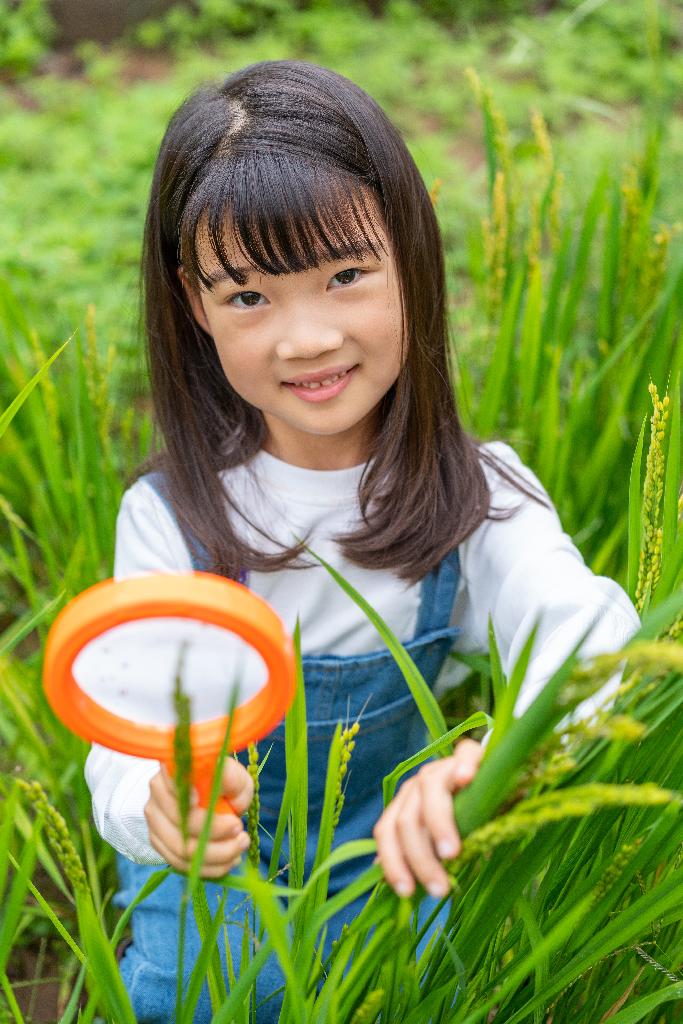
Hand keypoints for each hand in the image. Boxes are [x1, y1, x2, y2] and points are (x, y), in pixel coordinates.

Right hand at [145, 759, 253, 877]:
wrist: (203, 792)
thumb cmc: (221, 781)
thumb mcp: (232, 774)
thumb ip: (232, 782)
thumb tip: (230, 802)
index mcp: (173, 766)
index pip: (175, 780)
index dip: (186, 793)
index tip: (202, 800)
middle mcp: (157, 791)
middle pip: (181, 821)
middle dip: (216, 833)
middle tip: (241, 830)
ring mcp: (154, 818)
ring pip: (181, 849)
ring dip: (217, 855)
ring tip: (240, 846)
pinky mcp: (157, 841)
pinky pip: (180, 864)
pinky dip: (208, 868)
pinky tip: (229, 860)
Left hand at [373, 738, 482, 898]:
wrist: (494, 784)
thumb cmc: (468, 820)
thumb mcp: (442, 843)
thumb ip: (421, 856)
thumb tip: (394, 885)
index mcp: (405, 806)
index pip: (386, 831)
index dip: (392, 861)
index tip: (406, 892)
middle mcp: (418, 785)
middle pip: (406, 819)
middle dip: (419, 857)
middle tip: (439, 888)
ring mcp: (443, 767)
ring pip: (429, 790)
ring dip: (438, 824)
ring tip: (452, 853)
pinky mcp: (471, 754)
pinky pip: (464, 755)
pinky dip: (464, 766)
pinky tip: (468, 780)